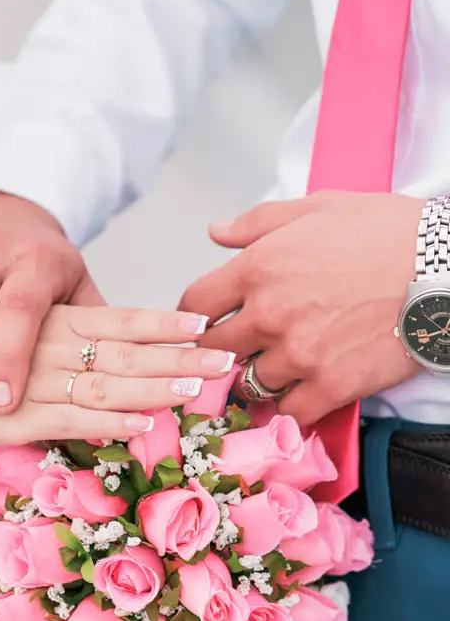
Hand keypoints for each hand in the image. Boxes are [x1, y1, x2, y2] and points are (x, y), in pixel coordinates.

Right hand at [0, 304, 233, 445]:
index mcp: (48, 315)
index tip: (206, 327)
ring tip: (192, 393)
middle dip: (173, 357)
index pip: (117, 318)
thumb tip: (113, 355)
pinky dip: (101, 422)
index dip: (161, 325)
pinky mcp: (4, 414)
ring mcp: (24, 376)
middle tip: (226, 362)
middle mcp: (41, 338)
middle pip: (119, 348)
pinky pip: (59, 416)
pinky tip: (137, 424)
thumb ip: (59, 334)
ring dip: (148, 387)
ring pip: (96, 379)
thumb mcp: (12, 329)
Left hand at [179, 192, 423, 424]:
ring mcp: (299, 354)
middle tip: (240, 350)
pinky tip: (302, 392)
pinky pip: (290, 412)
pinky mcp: (331, 385)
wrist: (443, 267)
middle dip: (222, 351)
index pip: (195, 307)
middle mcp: (270, 315)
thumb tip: (215, 232)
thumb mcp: (318, 208)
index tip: (209, 322)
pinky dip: (291, 406)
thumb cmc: (385, 231)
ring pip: (250, 385)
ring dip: (258, 379)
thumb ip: (258, 223)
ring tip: (277, 369)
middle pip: (214, 352)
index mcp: (258, 268)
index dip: (197, 317)